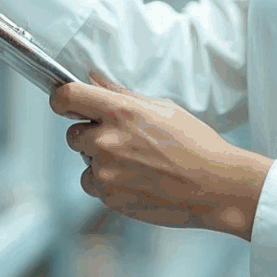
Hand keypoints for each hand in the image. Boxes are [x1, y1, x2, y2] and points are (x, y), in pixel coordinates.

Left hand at [58, 72, 271, 237]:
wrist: (215, 186)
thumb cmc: (195, 144)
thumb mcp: (162, 108)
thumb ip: (121, 95)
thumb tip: (93, 79)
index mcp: (120, 111)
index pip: (67, 96)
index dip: (62, 99)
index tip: (68, 104)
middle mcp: (107, 141)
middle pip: (73, 133)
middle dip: (91, 135)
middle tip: (122, 140)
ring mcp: (106, 171)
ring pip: (84, 161)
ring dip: (100, 161)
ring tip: (136, 163)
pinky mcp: (109, 197)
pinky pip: (93, 185)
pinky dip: (108, 184)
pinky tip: (136, 180)